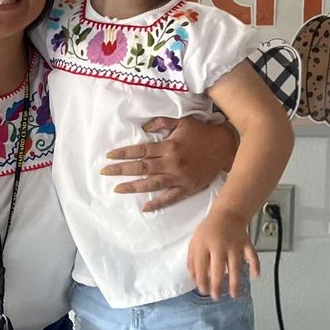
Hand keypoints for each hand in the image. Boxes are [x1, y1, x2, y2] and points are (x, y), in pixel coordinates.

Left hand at [101, 116, 239, 211]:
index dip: (124, 154)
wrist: (224, 146)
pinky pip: (170, 197)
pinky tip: (144, 207)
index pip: (141, 150)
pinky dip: (157, 203)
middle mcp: (171, 162)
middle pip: (142, 167)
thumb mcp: (181, 122)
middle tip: (105, 172)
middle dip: (121, 170)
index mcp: (168, 146)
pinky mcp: (187, 187)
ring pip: (152, 184)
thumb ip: (161, 123)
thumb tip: (143, 128)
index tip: (109, 156)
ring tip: (117, 189)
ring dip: (133, 187)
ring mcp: (179, 177)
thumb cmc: (201, 132)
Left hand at [187, 211, 259, 299]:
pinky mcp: (246, 244)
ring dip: (235, 282)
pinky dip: (255, 265)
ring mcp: (235, 245)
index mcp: (205, 244)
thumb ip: (192, 259)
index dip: (201, 280)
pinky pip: (253, 255)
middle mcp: (220, 246)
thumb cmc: (210, 229)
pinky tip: (255, 276)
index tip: (203, 290)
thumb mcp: (195, 241)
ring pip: (235, 266)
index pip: (200, 266)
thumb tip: (193, 278)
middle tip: (216, 296)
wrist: (227, 213)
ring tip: (234, 294)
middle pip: (218, 269)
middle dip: (217, 285)